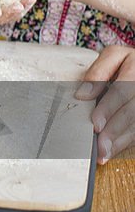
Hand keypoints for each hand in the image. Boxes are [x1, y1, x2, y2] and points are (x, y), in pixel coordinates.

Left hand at [75, 45, 134, 162]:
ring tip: (103, 153)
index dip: (108, 109)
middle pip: (131, 112)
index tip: (95, 124)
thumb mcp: (113, 57)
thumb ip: (98, 72)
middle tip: (99, 146)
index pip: (122, 91)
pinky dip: (125, 143)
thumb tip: (82, 94)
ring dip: (120, 141)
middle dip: (114, 130)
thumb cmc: (126, 63)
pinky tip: (112, 150)